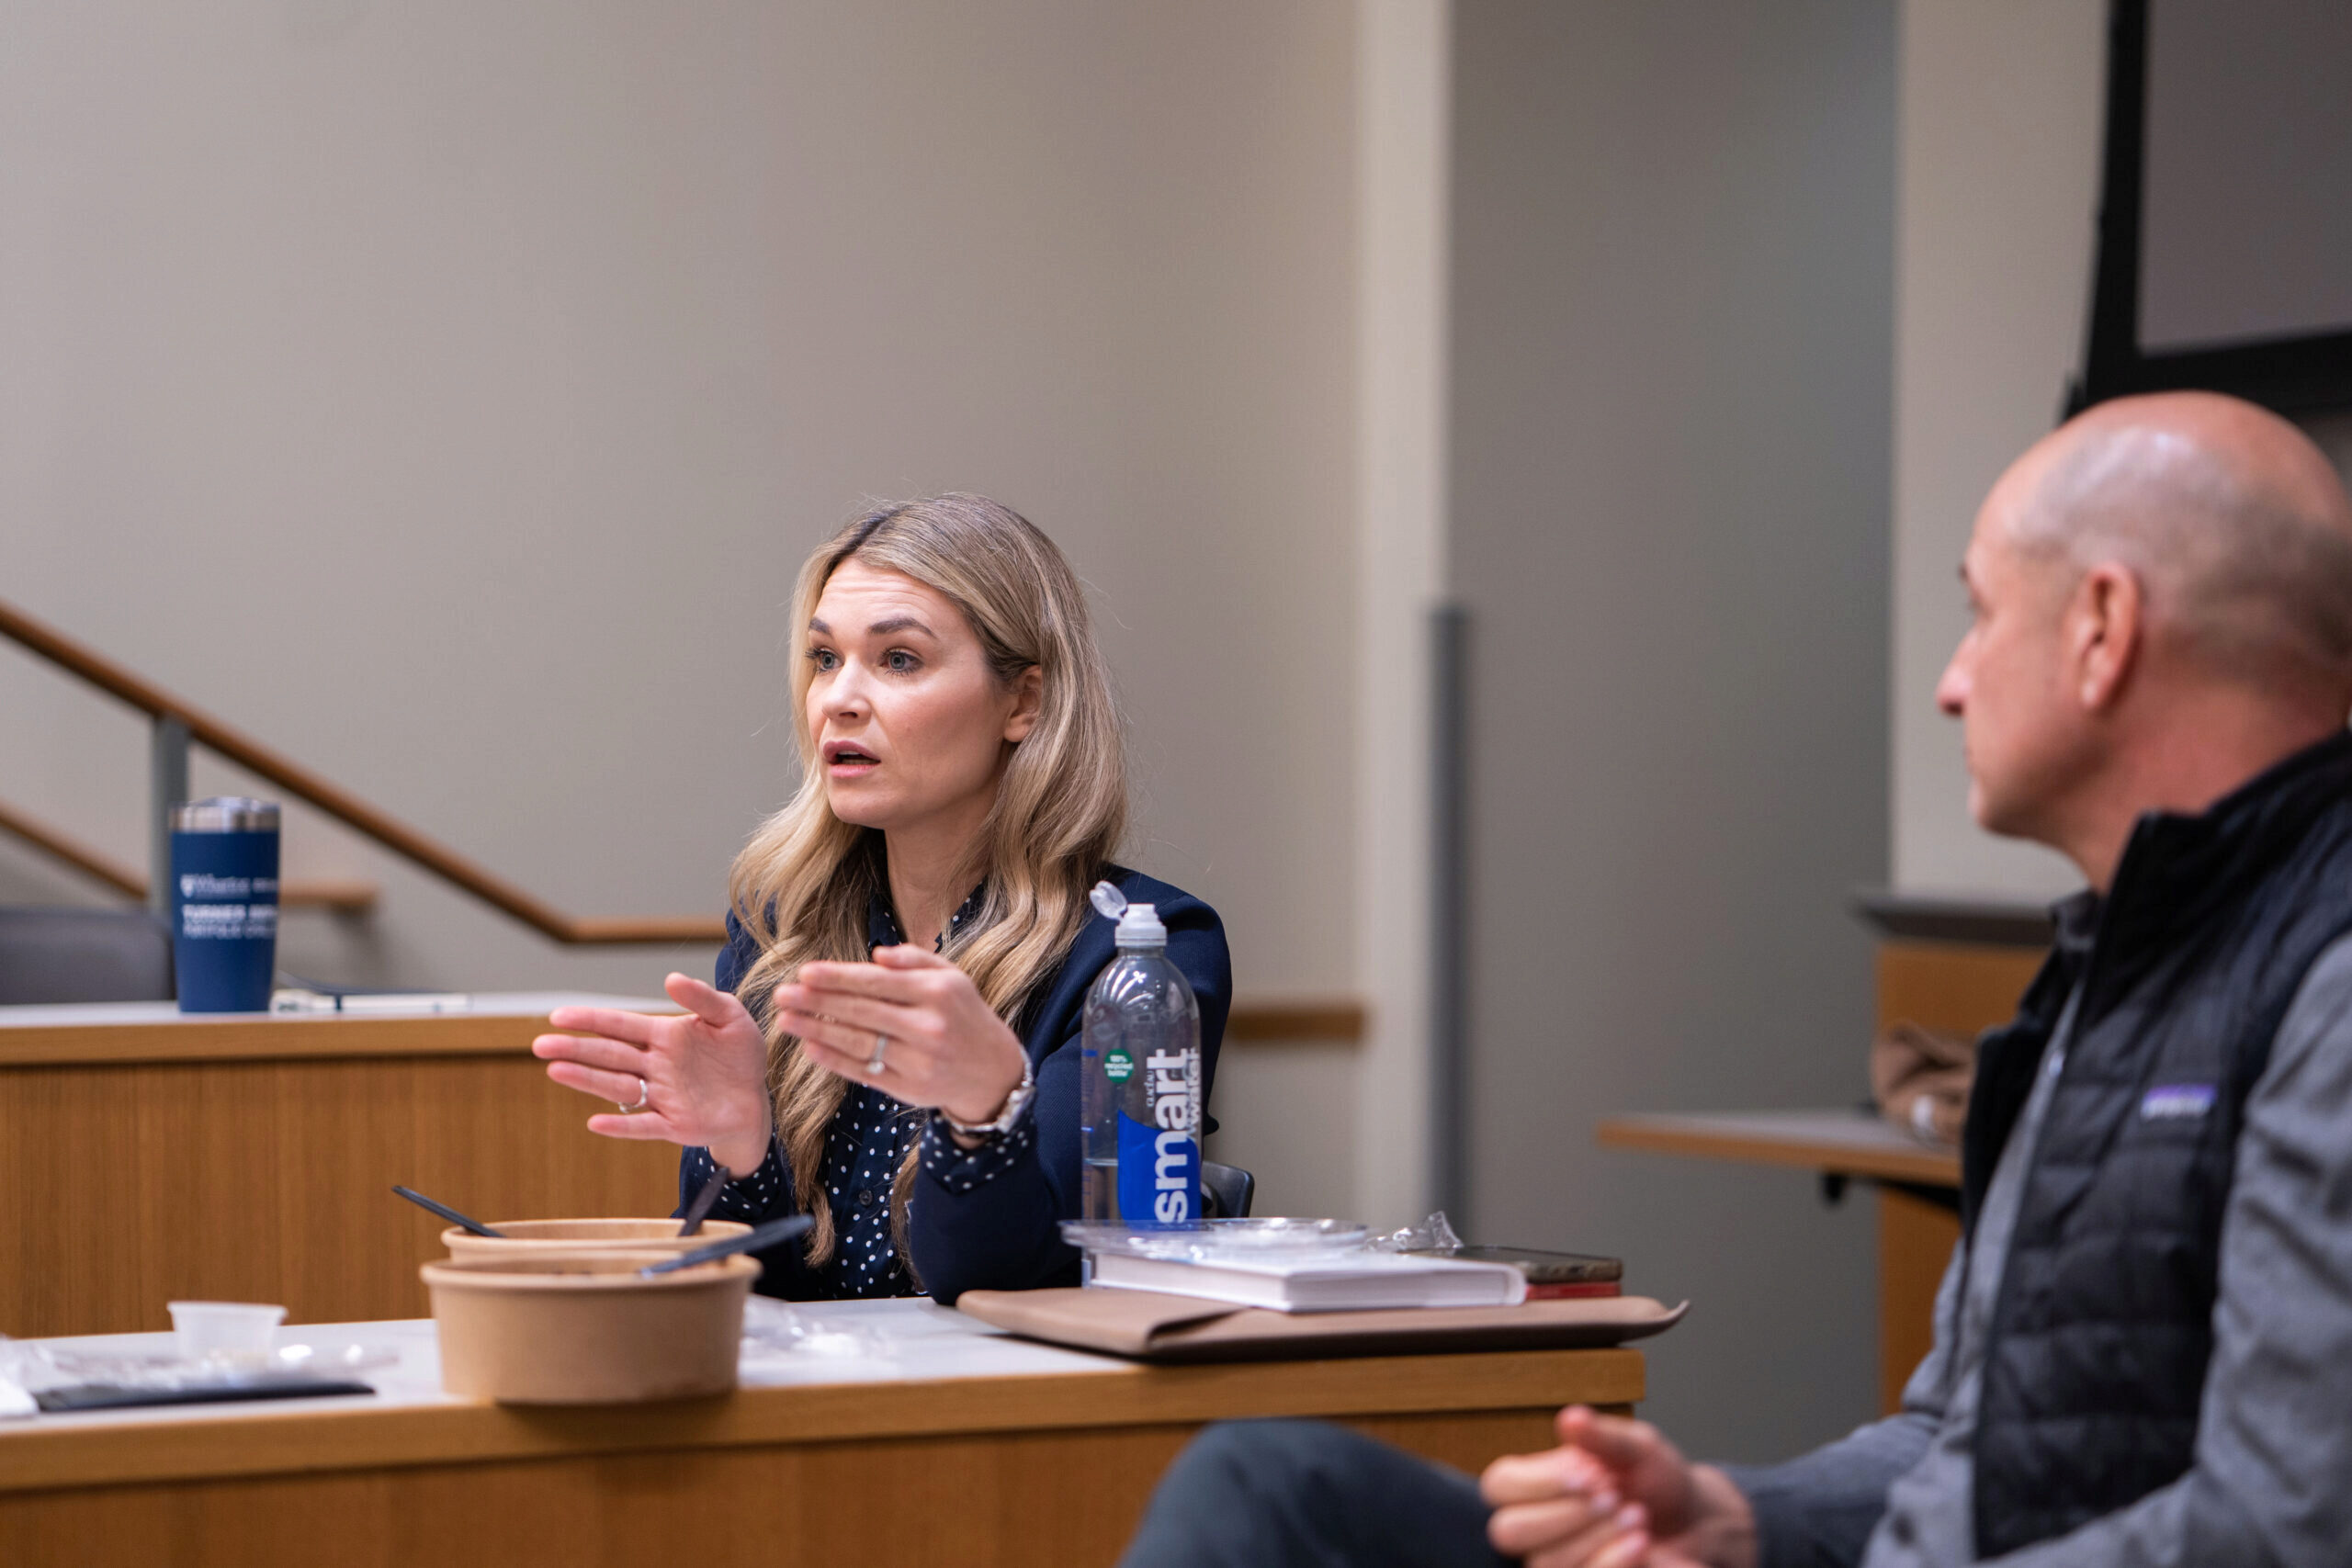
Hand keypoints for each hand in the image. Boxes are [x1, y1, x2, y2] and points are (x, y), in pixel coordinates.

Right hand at [533, 973, 773, 1172]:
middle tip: (540, 1044)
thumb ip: (703, 998)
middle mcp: (654, 1065)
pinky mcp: (673, 1125)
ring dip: (588, 1080)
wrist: (756, 1099)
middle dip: (576, 1049)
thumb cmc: (739, 1054)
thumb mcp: (730, 1018)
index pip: (620, 1025)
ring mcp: (661, 1096)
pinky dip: (621, 1126)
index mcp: (663, 1036)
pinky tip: (596, 1123)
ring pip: (617, 1087)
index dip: (590, 1019)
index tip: (557, 1015)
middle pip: (609, 1055)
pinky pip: (643, 1126)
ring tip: (555, 1070)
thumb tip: (671, 978)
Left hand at [773, 945, 1028, 1126]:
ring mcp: (918, 1060)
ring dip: (817, 1031)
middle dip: (817, 1003)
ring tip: (786, 1021)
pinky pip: (864, 1071)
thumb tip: (876, 955)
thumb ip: (916, 959)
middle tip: (783, 995)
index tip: (805, 972)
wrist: (992, 1071)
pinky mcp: (908, 1087)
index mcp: (937, 992)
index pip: (878, 982)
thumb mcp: (953, 978)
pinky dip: (834, 1060)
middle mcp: (928, 1026)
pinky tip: (810, 1047)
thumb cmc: (963, 1015)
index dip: (838, 978)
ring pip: (858, 1043)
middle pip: (862, 1012)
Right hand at [1480, 1407, 1755, 1567]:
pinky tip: (1641, 1544)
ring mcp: (1556, 1559)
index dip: (1537, 1484)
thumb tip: (1570, 1418)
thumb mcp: (1639, 1448)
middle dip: (1565, 1515)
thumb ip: (1603, 1437)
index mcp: (1537, 1481)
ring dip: (1595, 1537)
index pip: (1498, 1485)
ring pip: (1544, 1563)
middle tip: (1612, 1496)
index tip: (1588, 1475)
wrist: (1695, 1524)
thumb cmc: (1658, 1479)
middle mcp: (1537, 1523)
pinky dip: (1611, 1561)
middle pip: (1508, 1531)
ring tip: (1637, 1517)